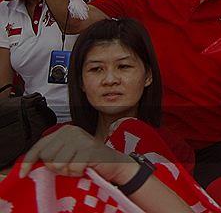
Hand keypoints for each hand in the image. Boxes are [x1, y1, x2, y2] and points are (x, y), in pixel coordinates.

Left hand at [19, 126, 136, 183]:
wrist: (114, 164)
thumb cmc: (89, 161)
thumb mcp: (67, 154)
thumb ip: (52, 154)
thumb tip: (32, 163)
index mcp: (64, 131)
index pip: (40, 146)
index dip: (29, 161)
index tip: (23, 173)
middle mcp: (71, 131)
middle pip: (47, 157)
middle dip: (55, 168)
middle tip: (68, 167)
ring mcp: (81, 139)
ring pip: (58, 164)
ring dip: (67, 171)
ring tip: (77, 167)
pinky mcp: (89, 149)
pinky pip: (72, 168)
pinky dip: (78, 173)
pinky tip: (85, 168)